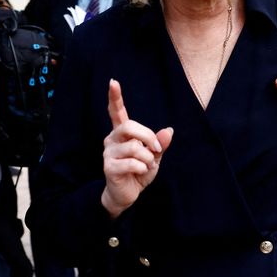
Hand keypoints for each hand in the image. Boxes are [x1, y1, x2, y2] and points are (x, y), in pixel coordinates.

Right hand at [101, 80, 172, 217]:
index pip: (117, 112)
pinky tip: (140, 172)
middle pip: (129, 126)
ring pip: (134, 147)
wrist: (128, 194)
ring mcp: (108, 153)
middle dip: (148, 136)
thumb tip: (168, 131)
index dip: (115, 97)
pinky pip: (132, 163)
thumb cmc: (140, 170)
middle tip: (156, 149)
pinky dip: (143, 168)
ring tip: (147, 166)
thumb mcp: (155, 156)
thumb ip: (160, 143)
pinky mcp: (109, 167)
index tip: (113, 82)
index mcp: (123, 133)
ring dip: (148, 158)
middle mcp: (112, 139)